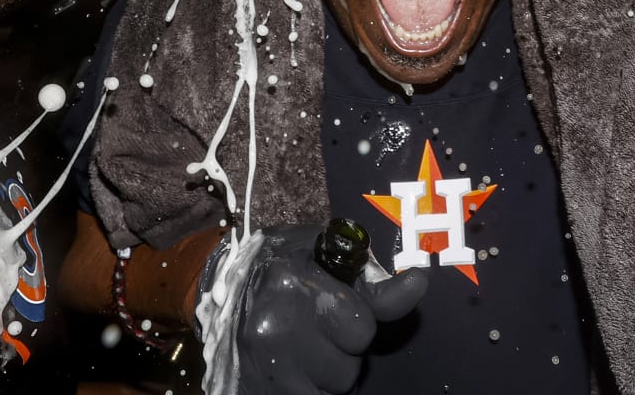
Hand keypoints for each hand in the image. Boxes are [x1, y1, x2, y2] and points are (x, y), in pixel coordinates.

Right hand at [226, 224, 427, 393]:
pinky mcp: (259, 391)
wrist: (217, 289)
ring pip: (333, 389)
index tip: (341, 310)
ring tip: (302, 347)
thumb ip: (371, 278)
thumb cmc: (281, 265)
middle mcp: (275, 325)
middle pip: (350, 364)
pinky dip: (309, 389)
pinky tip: (293, 368)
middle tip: (317, 328)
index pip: (361, 326)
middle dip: (343, 349)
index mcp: (294, 281)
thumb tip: (417, 284)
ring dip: (327, 373)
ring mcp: (265, 365)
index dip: (357, 318)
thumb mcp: (322, 253)